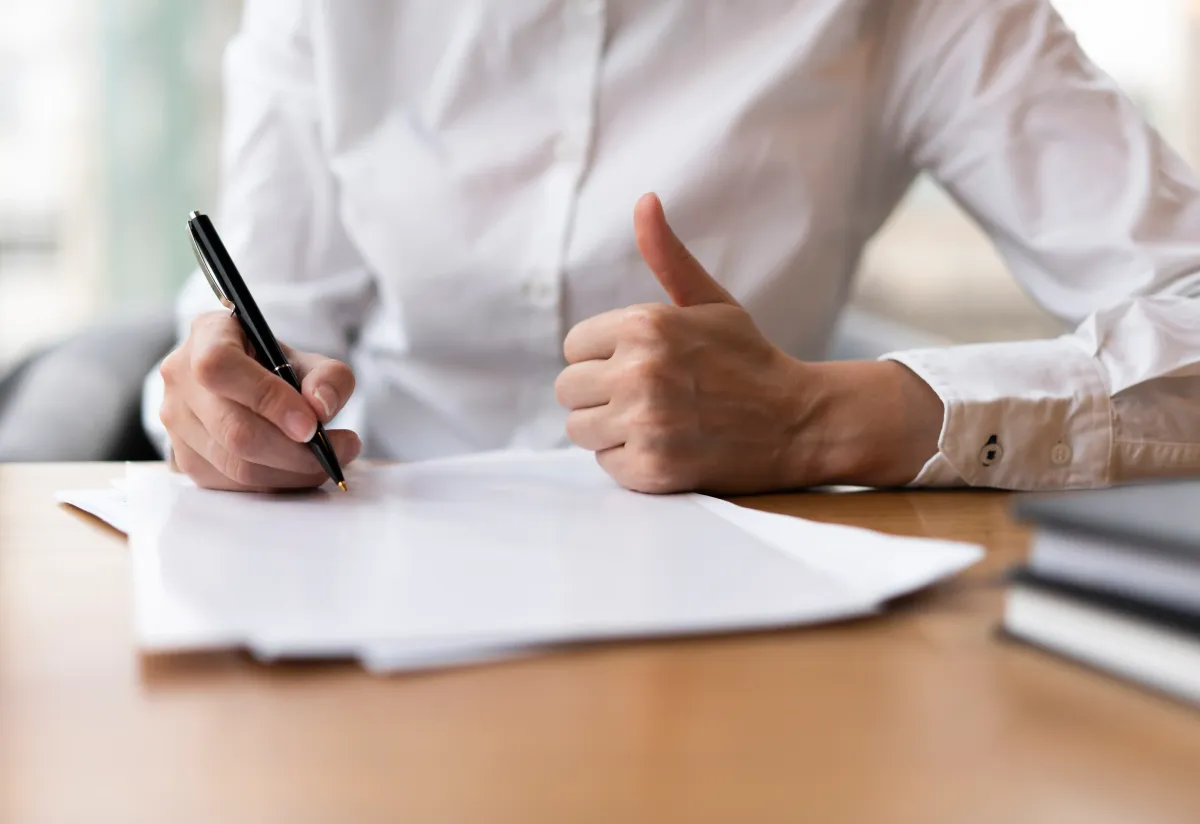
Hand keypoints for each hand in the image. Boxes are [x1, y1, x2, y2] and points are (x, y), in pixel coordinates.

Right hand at [159, 312, 361, 490]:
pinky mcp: (185, 459)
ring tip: (330, 460)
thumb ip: (329, 378)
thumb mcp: (312, 361)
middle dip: (295, 450)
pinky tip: (302, 470)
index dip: (267, 399)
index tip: (312, 424)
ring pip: (235, 465)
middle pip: (233, 429)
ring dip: (292, 472)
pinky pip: (233, 485)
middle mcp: (180, 377)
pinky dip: (276, 483)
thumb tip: (320, 407)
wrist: (252, 386)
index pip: (221, 367)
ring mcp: (176, 422)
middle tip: (341, 449)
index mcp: (207, 335)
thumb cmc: (279, 369)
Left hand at [555, 193, 942, 492]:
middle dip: (601, 393)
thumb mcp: (711, 302)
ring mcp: (645, 423)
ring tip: (655, 421)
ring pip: (579, 429)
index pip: (574, 346)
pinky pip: (606, 464)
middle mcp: (639, 372)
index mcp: (645, 325)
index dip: (603, 356)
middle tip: (647, 397)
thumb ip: (668, 257)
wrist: (799, 422)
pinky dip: (630, 461)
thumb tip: (644, 200)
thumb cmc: (748, 359)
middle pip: (569, 389)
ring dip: (610, 429)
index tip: (639, 364)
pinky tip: (667, 447)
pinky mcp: (652, 468)